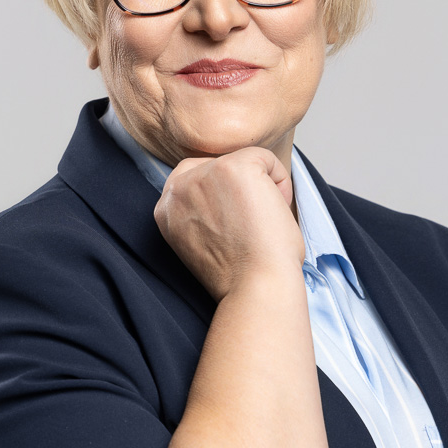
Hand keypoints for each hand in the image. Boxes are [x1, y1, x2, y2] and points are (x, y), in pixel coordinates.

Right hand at [152, 147, 304, 301]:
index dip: (223, 196)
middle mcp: (178, 188)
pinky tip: (276, 211)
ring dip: (261, 186)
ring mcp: (204, 174)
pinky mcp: (234, 167)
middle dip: (240, 189)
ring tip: (263, 221)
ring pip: (243, 160)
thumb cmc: (239, 275)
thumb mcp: (200, 240)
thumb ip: (199, 213)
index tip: (236, 225)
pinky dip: (281, 182)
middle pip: (218, 166)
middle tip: (252, 224)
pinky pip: (266, 159)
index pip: (194, 178)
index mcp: (166, 209)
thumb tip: (225, 192)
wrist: (255, 288)